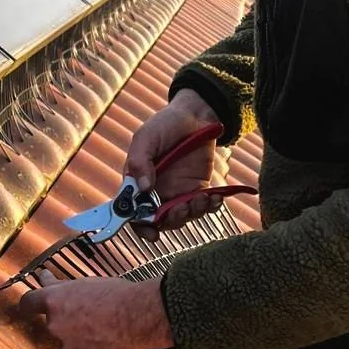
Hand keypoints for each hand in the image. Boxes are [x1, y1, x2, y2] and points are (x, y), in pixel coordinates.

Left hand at [18, 272, 172, 348]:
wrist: (141, 318)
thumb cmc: (119, 296)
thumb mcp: (87, 282)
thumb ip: (62, 286)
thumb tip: (45, 279)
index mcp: (55, 302)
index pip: (28, 303)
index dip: (29, 305)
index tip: (29, 307)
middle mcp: (57, 325)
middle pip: (55, 324)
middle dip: (69, 321)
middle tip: (91, 315)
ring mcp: (69, 347)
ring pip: (70, 343)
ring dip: (82, 338)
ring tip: (106, 328)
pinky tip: (109, 343)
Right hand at [126, 87, 227, 240]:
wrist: (196, 116)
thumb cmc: (165, 124)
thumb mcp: (146, 137)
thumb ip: (140, 161)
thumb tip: (144, 188)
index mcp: (137, 182)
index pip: (133, 211)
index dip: (140, 225)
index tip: (152, 232)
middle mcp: (156, 192)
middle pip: (159, 219)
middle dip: (171, 220)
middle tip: (182, 209)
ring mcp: (177, 192)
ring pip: (182, 216)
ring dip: (192, 213)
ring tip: (202, 198)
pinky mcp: (198, 189)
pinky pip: (202, 206)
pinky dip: (209, 207)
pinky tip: (215, 197)